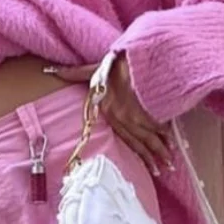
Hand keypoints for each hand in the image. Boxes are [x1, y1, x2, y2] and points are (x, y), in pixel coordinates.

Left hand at [46, 54, 174, 177]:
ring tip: (170, 164)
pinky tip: (175, 144)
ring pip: (153, 136)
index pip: (127, 139)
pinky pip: (161, 124)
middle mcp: (124, 116)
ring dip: (163, 150)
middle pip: (142, 142)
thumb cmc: (112, 61)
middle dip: (154, 157)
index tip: (149, 167)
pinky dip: (168, 135)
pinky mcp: (152, 104)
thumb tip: (49, 70)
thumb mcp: (92, 68)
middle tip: (163, 171)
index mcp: (110, 112)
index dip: (139, 154)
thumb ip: (73, 73)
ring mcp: (139, 112)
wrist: (133, 52)